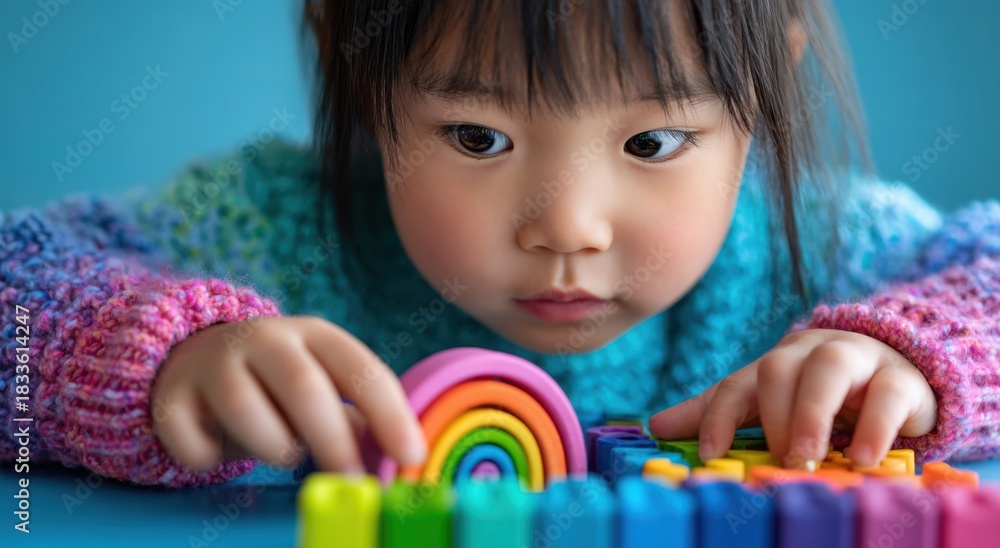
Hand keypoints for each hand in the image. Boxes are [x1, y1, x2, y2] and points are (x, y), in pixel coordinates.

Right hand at [151, 315, 424, 472]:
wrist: (195, 359)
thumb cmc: (278, 385)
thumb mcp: (324, 386)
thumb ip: (359, 419)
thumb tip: (400, 459)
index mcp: (316, 334)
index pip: (360, 369)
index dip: (390, 414)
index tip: (411, 456)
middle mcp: (266, 337)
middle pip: (305, 387)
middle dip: (333, 441)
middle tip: (351, 481)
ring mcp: (215, 362)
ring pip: (248, 410)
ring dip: (274, 447)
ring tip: (281, 453)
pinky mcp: (173, 395)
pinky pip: (196, 441)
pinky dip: (213, 458)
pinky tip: (220, 449)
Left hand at [649, 329, 937, 467]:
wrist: (898, 374)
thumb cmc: (820, 396)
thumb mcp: (768, 404)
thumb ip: (718, 414)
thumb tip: (656, 425)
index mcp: (773, 365)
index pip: (736, 386)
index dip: (718, 417)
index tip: (709, 453)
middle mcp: (808, 354)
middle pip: (778, 369)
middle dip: (772, 416)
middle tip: (776, 460)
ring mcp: (856, 360)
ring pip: (829, 368)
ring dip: (813, 414)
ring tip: (806, 459)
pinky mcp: (900, 378)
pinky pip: (888, 391)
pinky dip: (875, 425)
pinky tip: (864, 458)